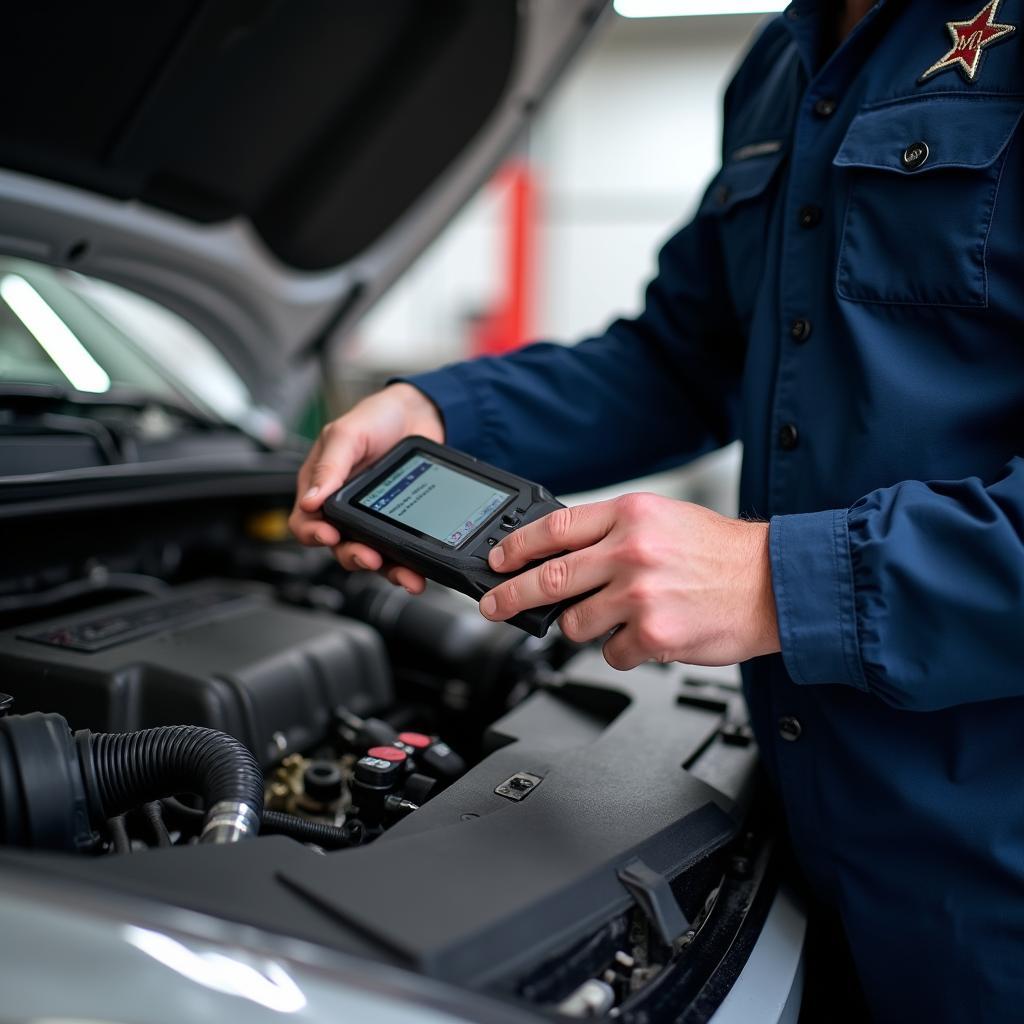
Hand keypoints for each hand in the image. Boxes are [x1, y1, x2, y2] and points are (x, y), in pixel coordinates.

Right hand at [289, 383, 443, 590]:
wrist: (421, 414)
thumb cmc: (376, 418)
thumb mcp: (347, 434)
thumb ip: (329, 465)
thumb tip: (310, 498)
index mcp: (321, 486)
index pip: (305, 521)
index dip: (313, 534)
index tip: (330, 535)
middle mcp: (343, 507)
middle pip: (338, 546)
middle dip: (354, 556)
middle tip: (370, 557)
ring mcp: (371, 517)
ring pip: (369, 554)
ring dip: (384, 569)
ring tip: (403, 574)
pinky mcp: (397, 523)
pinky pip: (396, 550)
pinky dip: (406, 563)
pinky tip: (417, 569)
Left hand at [479, 493, 779, 669]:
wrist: (775, 584)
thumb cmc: (722, 553)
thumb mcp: (664, 520)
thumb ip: (613, 532)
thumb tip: (562, 555)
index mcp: (632, 515)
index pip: (555, 528)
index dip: (516, 547)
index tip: (498, 561)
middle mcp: (632, 551)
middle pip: (550, 578)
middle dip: (511, 596)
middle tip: (493, 605)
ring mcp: (640, 595)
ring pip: (576, 623)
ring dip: (584, 626)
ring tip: (618, 616)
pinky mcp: (653, 635)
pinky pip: (612, 653)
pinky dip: (623, 650)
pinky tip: (649, 634)